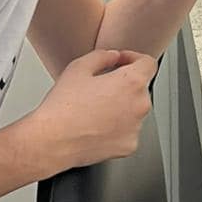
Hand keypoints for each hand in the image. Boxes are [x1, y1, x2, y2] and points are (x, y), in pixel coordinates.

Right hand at [21, 48, 157, 178]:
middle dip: (124, 84)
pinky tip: (97, 126)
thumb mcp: (78, 68)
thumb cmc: (63, 108)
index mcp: (132, 82)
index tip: (122, 61)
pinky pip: (128, 131)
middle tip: (101, 87)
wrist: (53, 142)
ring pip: (134, 111)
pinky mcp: (129, 146)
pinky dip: (117, 128)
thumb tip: (112, 57)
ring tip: (95, 109)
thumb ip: (102, 56)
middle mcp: (140, 105)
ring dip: (121, 107)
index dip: (134, 58)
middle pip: (140, 88)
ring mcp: (136, 128)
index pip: (148, 63)